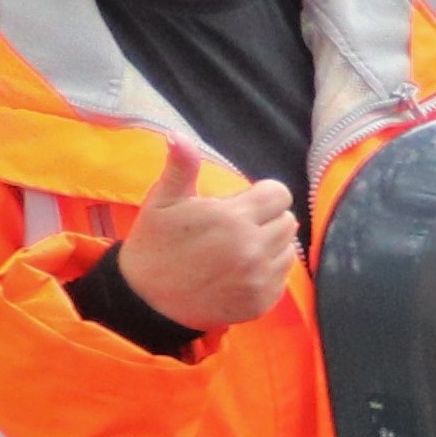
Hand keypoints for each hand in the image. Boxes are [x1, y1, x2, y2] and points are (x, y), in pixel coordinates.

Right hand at [117, 147, 298, 329]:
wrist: (147, 299)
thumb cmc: (155, 243)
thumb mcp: (163, 201)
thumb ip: (181, 167)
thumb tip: (177, 135)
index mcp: (233, 218)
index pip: (279, 194)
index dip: (263, 195)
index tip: (245, 202)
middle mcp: (252, 248)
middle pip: (287, 220)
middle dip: (267, 218)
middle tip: (238, 226)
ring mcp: (259, 277)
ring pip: (289, 248)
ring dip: (271, 244)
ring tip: (240, 248)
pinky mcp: (262, 301)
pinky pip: (283, 276)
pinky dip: (269, 271)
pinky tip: (241, 270)